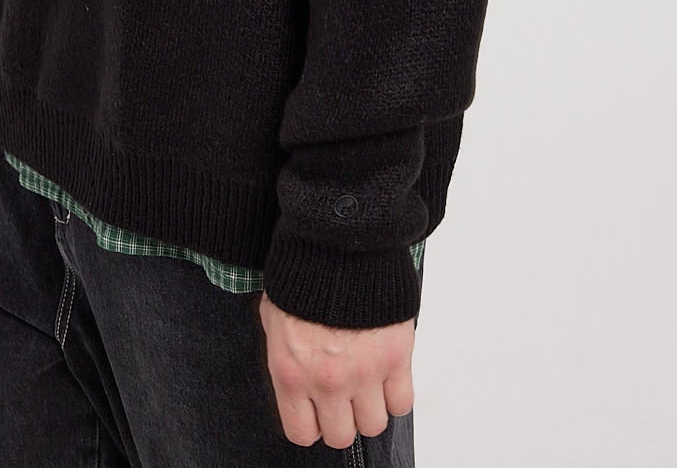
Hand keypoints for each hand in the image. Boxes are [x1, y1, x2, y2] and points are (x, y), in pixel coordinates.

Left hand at [257, 288, 414, 449]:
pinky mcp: (395, 357)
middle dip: (342, 418)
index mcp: (291, 372)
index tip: (317, 409)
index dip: (312, 422)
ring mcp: (363, 372)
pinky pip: (402, 402)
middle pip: (341, 436)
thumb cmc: (304, 272)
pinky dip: (396, 393)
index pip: (302, 433)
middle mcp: (327, 381)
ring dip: (370, 407)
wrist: (338, 240)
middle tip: (344, 396)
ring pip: (374, 425)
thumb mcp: (274, 316)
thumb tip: (294, 376)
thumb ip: (283, 354)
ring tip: (366, 382)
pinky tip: (387, 374)